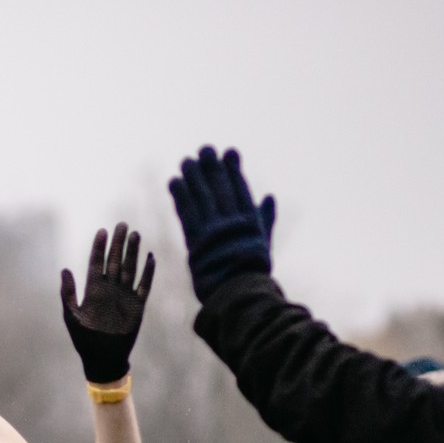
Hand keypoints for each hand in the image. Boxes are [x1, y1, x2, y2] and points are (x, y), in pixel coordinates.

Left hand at [59, 223, 155, 383]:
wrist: (103, 358)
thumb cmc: (84, 339)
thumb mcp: (71, 316)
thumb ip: (68, 293)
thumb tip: (64, 269)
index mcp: (93, 290)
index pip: (96, 263)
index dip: (99, 247)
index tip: (102, 231)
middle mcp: (109, 289)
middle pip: (115, 261)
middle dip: (118, 243)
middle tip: (122, 224)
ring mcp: (124, 295)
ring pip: (130, 268)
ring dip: (133, 252)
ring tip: (136, 234)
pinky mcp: (138, 305)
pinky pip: (144, 285)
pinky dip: (148, 272)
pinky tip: (150, 257)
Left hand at [168, 146, 276, 302]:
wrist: (237, 293)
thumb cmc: (252, 271)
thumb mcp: (264, 243)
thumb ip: (265, 219)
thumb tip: (269, 196)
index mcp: (250, 221)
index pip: (240, 190)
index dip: (233, 171)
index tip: (229, 152)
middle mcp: (231, 223)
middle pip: (219, 190)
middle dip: (212, 168)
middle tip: (204, 150)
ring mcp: (212, 231)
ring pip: (201, 198)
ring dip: (193, 178)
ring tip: (186, 161)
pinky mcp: (195, 241)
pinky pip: (186, 214)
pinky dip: (180, 197)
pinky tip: (174, 181)